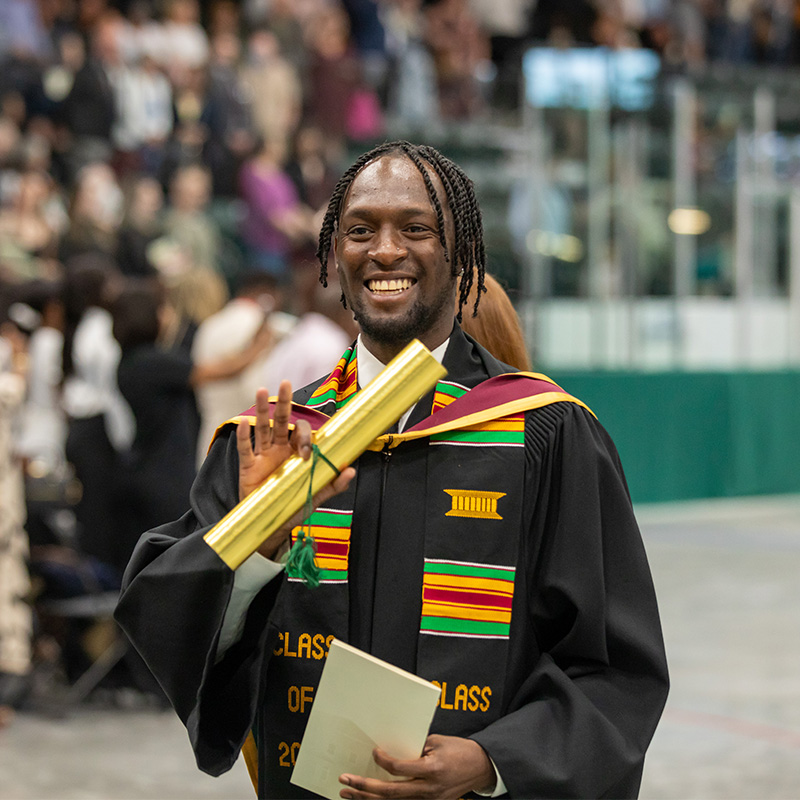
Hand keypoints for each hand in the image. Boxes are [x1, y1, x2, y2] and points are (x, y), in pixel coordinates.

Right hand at [237, 381, 354, 559]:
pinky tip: (243, 422)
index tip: (305, 452)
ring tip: (262, 391)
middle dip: (283, 403)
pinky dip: (243, 436)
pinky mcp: (248, 467)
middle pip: (281, 421)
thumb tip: (351, 470)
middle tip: (285, 383)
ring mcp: (263, 456)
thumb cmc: (293, 508)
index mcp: (297, 452)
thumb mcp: (317, 495)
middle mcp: (279, 449)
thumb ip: (334, 484)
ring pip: (262, 429)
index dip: (304, 436)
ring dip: (262, 410)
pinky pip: (245, 449)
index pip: (301, 433)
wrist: (271, 526)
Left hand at [339, 734, 494, 799]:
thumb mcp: (437, 742)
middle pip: (391, 792)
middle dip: (365, 787)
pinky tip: (370, 798)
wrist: (480, 767)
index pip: (400, 769)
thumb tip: (391, 751)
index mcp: (432, 770)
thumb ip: (414, 748)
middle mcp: (429, 789)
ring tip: (348, 793)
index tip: (374, 752)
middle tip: (345, 780)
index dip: (383, 761)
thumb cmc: (459, 750)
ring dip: (369, 798)